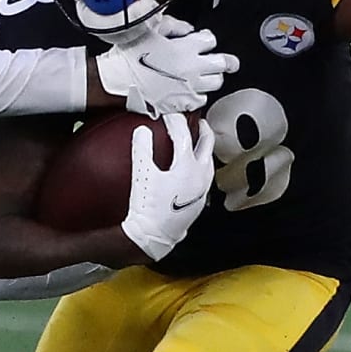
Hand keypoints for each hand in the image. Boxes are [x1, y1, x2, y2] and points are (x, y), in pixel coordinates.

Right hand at [95, 19, 238, 115]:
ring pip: (216, 83)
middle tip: (226, 61)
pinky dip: (200, 94)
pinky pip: (202, 100)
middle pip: (224, 63)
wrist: (116, 82)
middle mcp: (193, 68)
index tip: (202, 40)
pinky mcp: (182, 103)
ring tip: (206, 75)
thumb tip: (187, 28)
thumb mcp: (150, 30)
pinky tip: (192, 90)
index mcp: (186, 47)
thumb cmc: (129, 57)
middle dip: (225, 60)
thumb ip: (173, 25)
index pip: (211, 40)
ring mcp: (189, 87)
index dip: (206, 38)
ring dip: (213, 77)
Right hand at [121, 112, 216, 261]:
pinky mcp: (200, 201)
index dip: (174, 121)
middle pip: (206, 145)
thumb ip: (142, 149)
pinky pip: (205, 177)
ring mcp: (202, 189)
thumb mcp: (141, 174)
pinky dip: (201, 166)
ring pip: (209, 162)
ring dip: (204, 149)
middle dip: (202, 130)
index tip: (168, 115)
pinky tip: (192, 171)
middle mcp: (200, 176)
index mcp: (187, 166)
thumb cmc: (148, 207)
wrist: (154, 236)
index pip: (183, 135)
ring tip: (197, 144)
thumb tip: (142, 130)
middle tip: (198, 121)